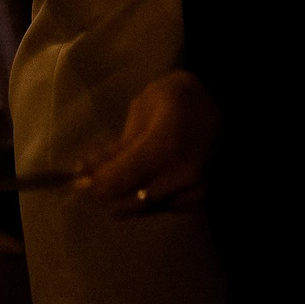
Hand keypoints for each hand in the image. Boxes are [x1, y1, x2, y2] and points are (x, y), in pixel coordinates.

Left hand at [76, 69, 218, 210]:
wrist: (229, 103)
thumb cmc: (181, 96)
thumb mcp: (144, 107)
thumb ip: (120, 143)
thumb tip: (88, 170)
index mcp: (167, 145)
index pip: (120, 180)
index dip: (93, 186)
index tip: (75, 185)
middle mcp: (184, 174)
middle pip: (131, 200)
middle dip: (105, 194)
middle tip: (85, 185)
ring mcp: (198, 190)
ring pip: (146, 207)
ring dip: (124, 197)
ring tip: (109, 179)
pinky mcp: (205, 200)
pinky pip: (165, 207)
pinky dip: (147, 198)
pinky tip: (138, 183)